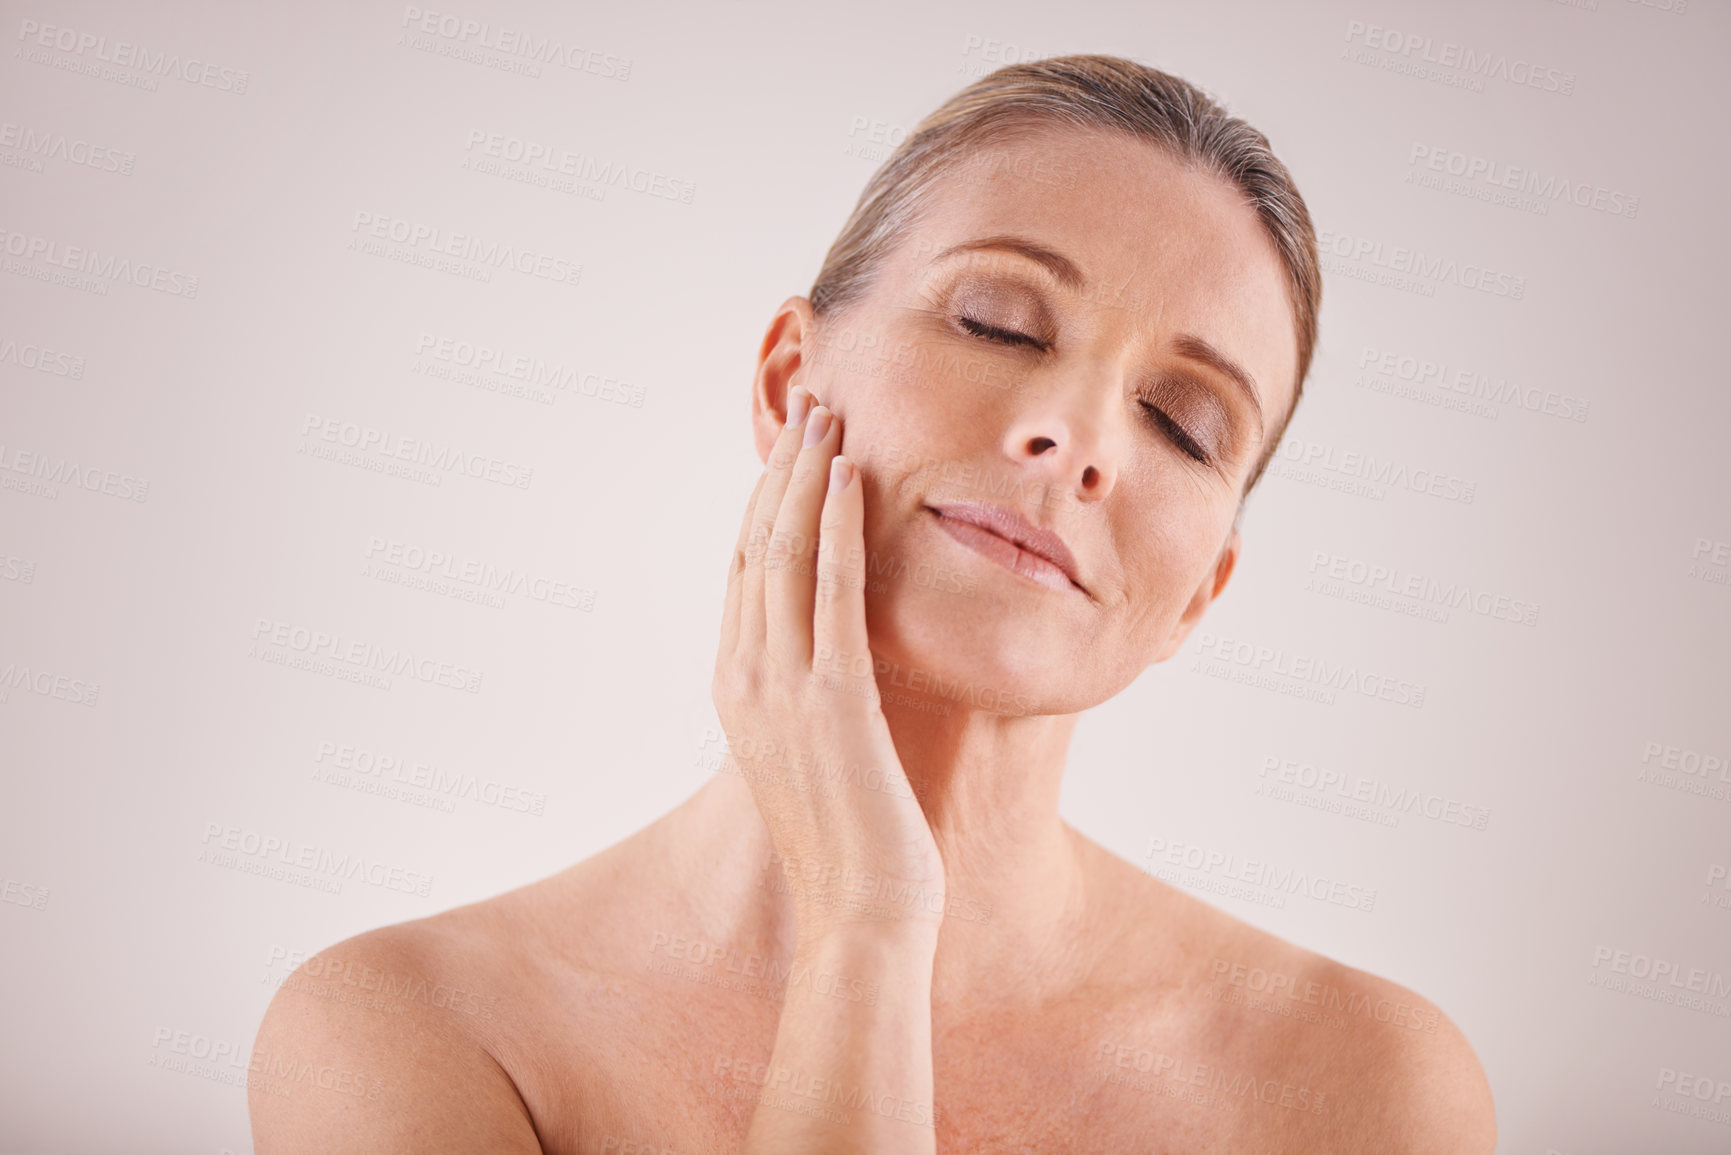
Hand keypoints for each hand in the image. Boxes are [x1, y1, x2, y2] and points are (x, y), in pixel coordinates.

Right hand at [713, 385, 945, 942]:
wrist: (860, 914)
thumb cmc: (850, 840)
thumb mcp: (815, 752)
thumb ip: (809, 693)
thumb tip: (829, 650)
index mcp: (738, 688)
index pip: (743, 569)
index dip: (763, 500)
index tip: (790, 447)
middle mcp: (746, 679)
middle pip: (753, 546)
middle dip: (780, 470)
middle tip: (808, 405)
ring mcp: (782, 689)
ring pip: (782, 555)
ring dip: (805, 478)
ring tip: (827, 416)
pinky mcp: (832, 702)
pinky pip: (830, 594)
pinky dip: (837, 528)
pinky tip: (851, 478)